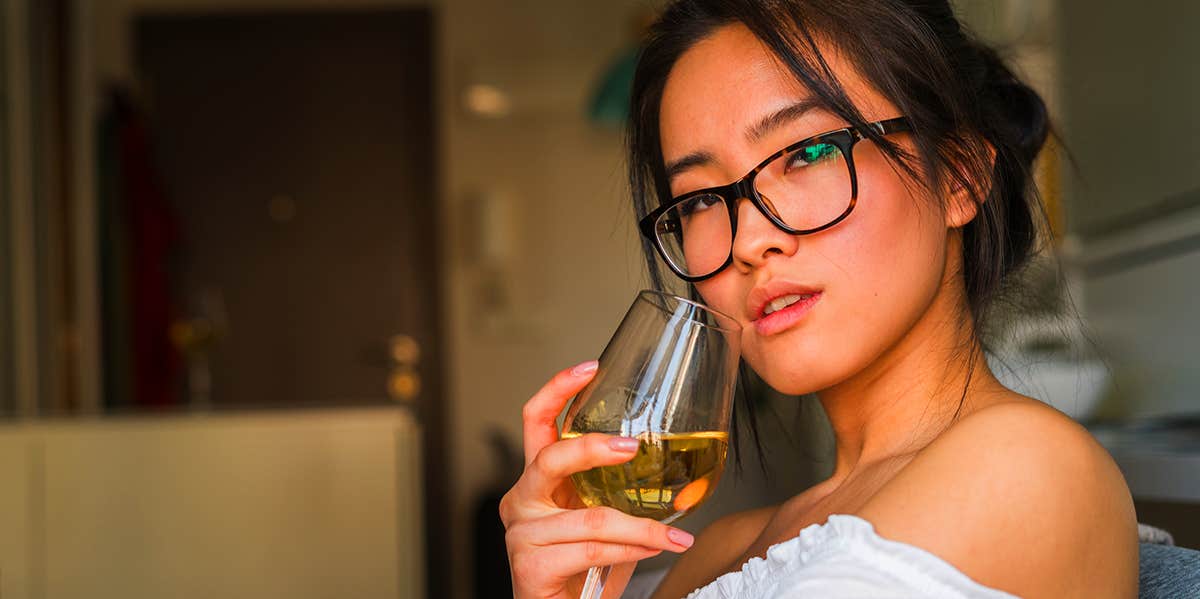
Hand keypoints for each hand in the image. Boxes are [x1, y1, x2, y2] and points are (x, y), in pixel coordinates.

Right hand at [500, 360, 695, 598]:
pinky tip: (655, 549)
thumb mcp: (603, 520)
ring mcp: (521, 532)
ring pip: (589, 516)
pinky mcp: (529, 565)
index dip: (558, 389)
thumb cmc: (582, 569)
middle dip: (592, 448)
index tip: (590, 366)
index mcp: (538, 480)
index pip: (536, 420)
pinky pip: (592, 549)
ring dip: (641, 527)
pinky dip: (632, 549)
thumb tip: (680, 474)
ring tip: (674, 534)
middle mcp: (521, 499)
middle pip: (550, 456)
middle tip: (631, 447)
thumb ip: (622, 493)